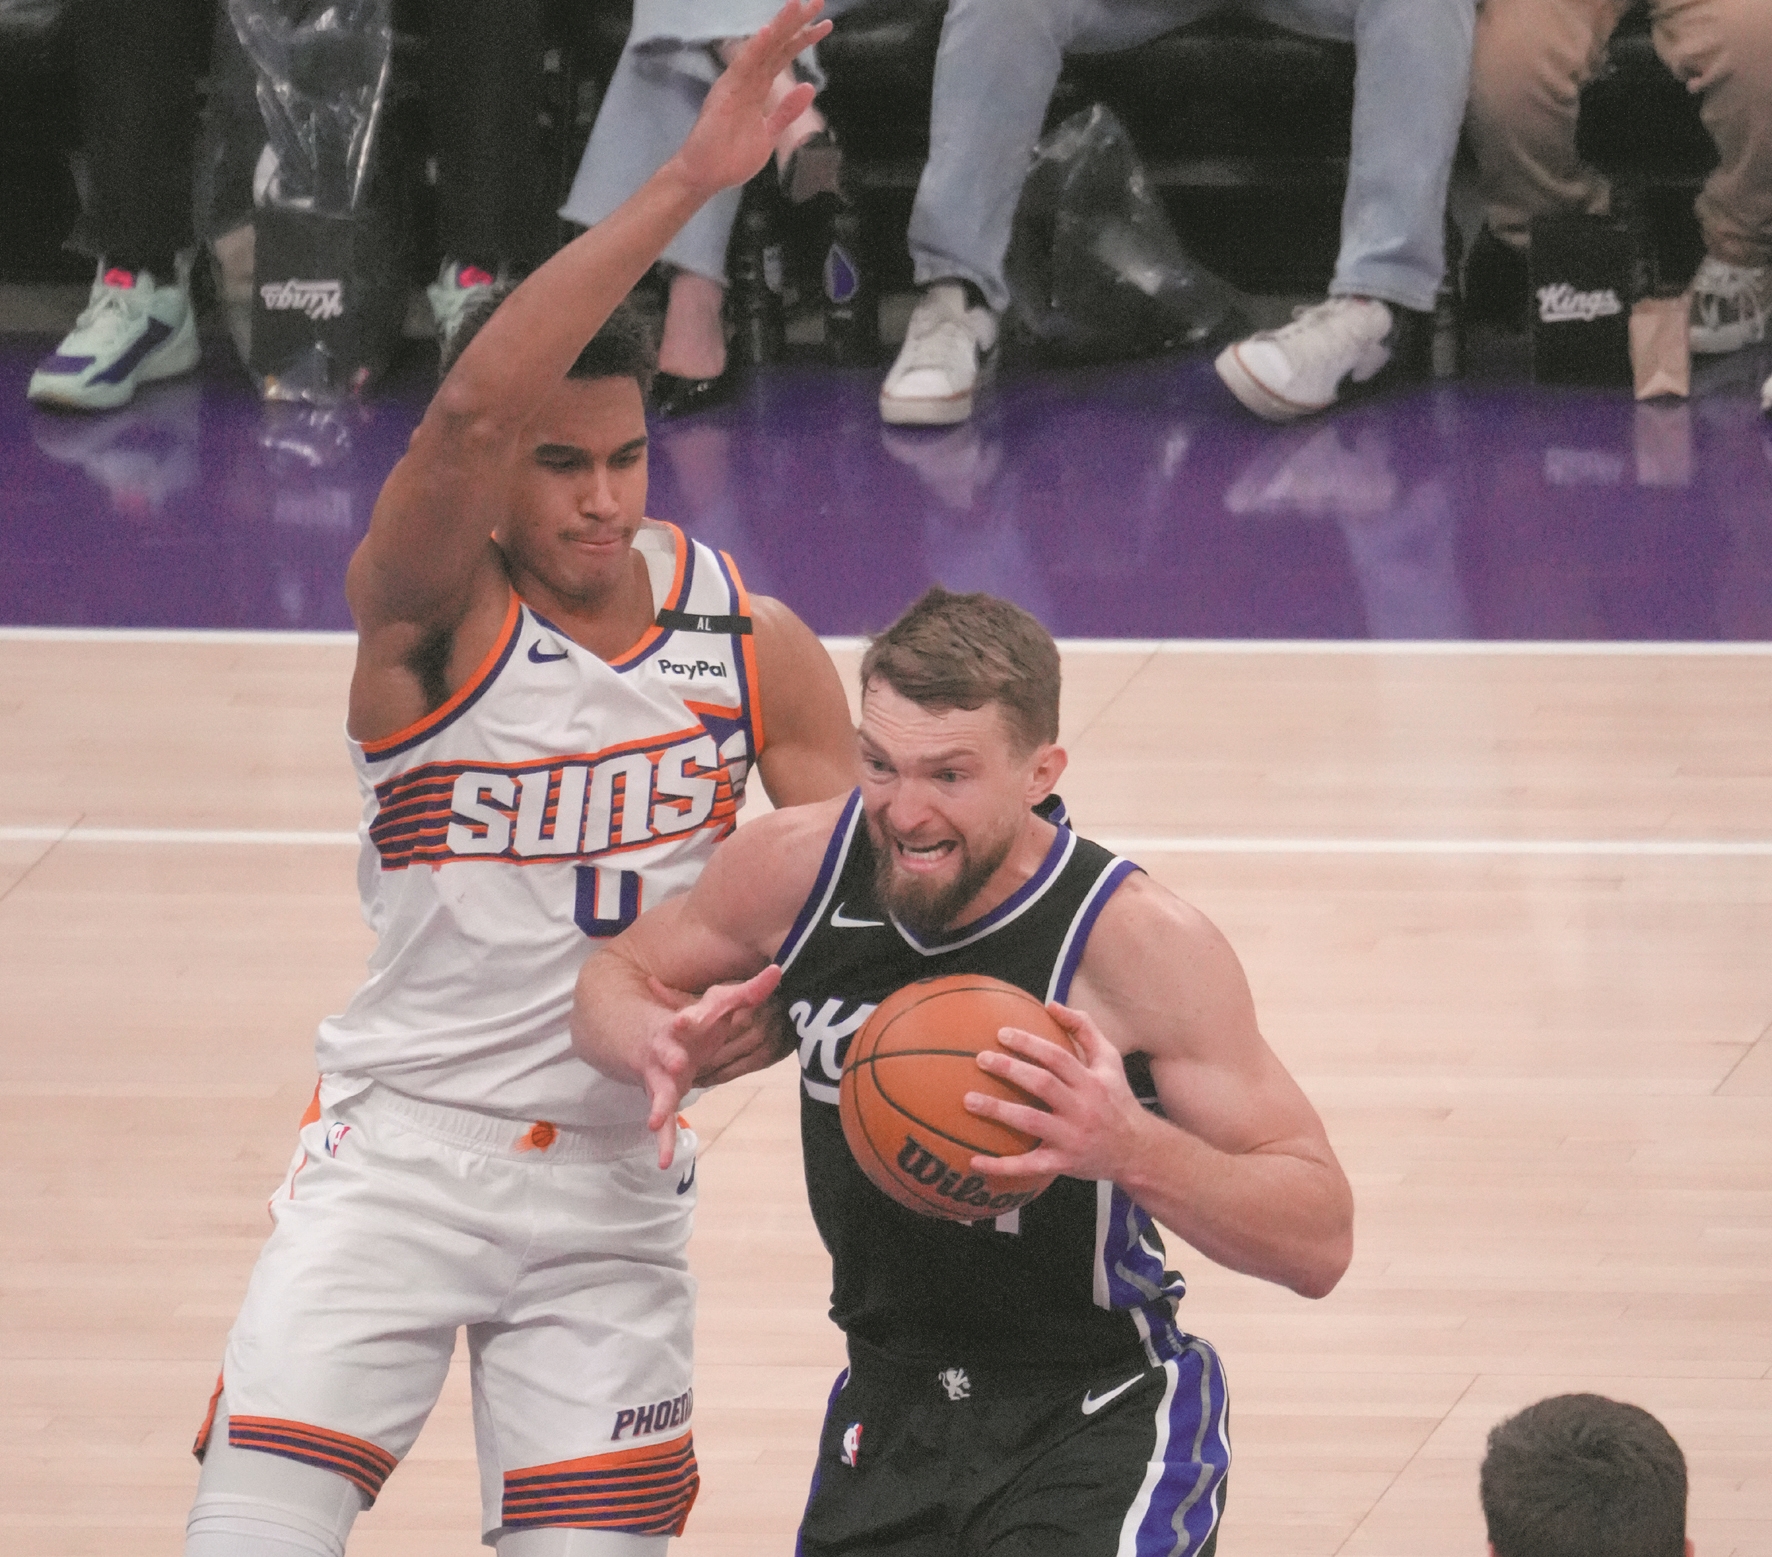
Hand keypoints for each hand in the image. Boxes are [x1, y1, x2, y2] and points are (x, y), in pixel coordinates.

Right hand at [639, 964, 783, 1166]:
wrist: (646, 1038)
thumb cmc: (693, 1023)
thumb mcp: (719, 1005)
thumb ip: (750, 991)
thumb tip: (779, 969)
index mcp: (682, 1027)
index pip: (686, 1020)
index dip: (688, 1018)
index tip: (687, 1019)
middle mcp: (667, 1051)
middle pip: (667, 1054)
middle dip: (670, 1057)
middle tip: (677, 1062)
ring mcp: (661, 1078)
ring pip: (659, 1092)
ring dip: (659, 1105)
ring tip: (653, 1122)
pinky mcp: (661, 1099)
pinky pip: (662, 1123)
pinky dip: (663, 1143)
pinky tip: (664, 1163)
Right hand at [671, 1, 831, 197]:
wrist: (706, 176)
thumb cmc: (732, 158)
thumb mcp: (769, 134)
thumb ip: (786, 111)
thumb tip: (809, 87)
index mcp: (757, 88)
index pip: (783, 57)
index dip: (803, 39)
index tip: (825, 25)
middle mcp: (747, 79)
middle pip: (775, 45)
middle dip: (796, 23)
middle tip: (817, 0)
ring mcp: (736, 84)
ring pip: (762, 49)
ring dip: (780, 26)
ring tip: (798, 5)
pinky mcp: (726, 93)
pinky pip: (743, 67)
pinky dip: (756, 48)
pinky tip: (769, 31)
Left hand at [963, 1001, 1152, 1183]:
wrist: (1138, 1151)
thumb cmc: (1116, 1098)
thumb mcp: (1110, 1060)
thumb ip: (1084, 1029)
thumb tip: (1052, 1004)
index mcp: (1091, 1081)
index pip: (1057, 1057)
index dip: (1029, 1043)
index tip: (1001, 1033)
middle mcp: (1082, 1108)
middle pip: (1042, 1085)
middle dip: (1010, 1070)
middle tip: (980, 1058)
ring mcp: (1071, 1138)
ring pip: (1031, 1122)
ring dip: (998, 1111)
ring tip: (967, 1100)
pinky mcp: (1063, 1163)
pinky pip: (1029, 1166)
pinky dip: (1001, 1166)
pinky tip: (973, 1161)